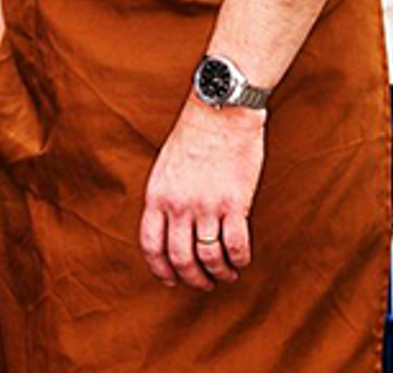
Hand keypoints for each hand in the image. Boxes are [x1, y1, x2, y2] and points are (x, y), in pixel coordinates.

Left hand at [139, 98, 264, 290]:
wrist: (222, 109)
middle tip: (204, 283)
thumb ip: (165, 199)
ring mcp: (207, 204)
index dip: (160, 269)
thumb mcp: (165, 166)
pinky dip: (239, 261)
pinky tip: (241, 261)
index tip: (171, 280)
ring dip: (218, 274)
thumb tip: (171, 233)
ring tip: (226, 275)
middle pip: (181, 259)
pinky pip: (236, 246)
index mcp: (157, 193)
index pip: (151, 245)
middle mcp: (179, 203)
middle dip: (193, 279)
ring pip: (209, 258)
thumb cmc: (195, 134)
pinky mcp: (235, 203)